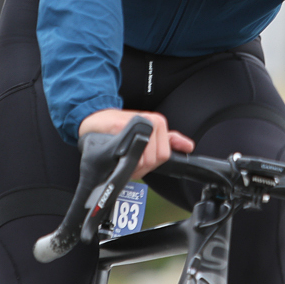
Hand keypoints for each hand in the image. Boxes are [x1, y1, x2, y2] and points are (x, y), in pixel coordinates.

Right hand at [79, 109, 193, 180]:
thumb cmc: (121, 127)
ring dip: (130, 164)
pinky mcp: (120, 126)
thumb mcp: (148, 132)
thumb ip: (169, 140)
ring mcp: (136, 123)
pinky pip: (128, 152)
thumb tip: (189, 146)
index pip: (164, 155)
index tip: (139, 157)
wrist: (96, 118)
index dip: (150, 163)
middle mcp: (150, 121)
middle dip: (140, 165)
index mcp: (158, 123)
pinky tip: (116, 151)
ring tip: (122, 154)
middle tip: (129, 157)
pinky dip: (122, 157)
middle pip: (153, 159)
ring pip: (142, 158)